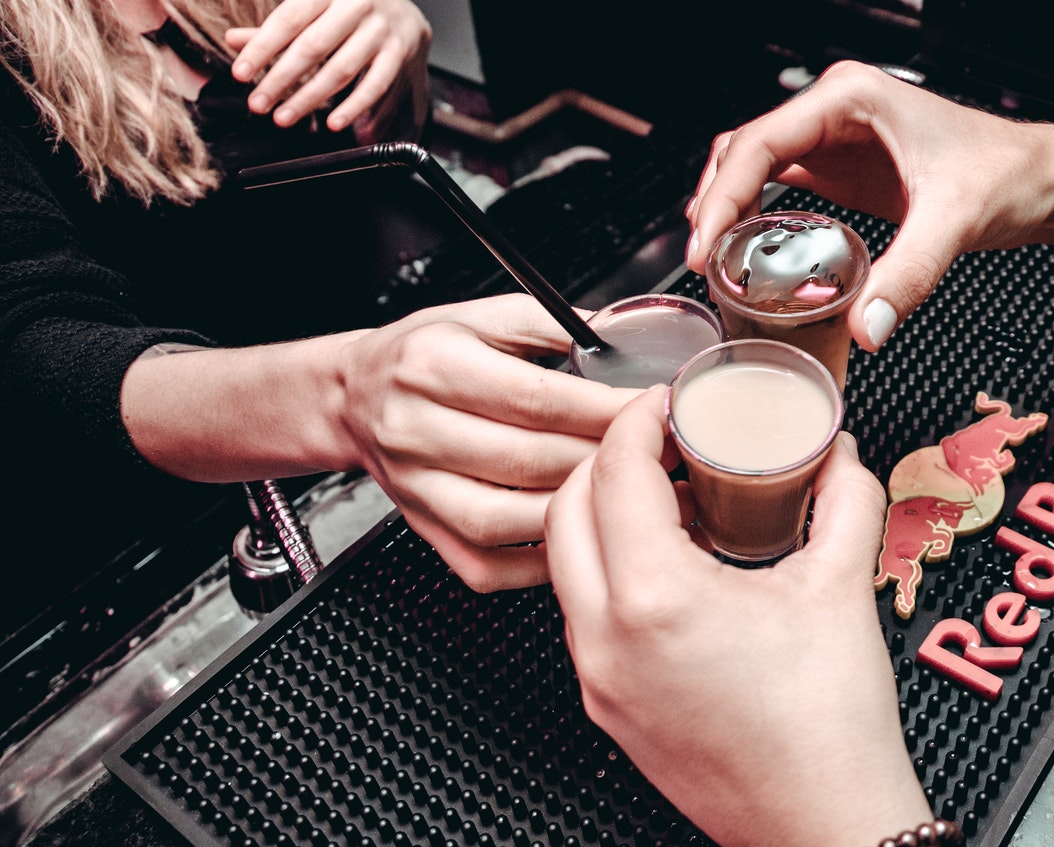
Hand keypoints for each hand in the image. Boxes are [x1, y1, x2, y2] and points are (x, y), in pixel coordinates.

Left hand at [226, 0, 431, 140]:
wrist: (405, 9)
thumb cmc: (349, 10)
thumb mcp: (314, 8)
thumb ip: (278, 27)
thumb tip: (234, 41)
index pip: (289, 19)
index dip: (262, 48)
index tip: (240, 74)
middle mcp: (356, 3)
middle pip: (313, 46)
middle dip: (281, 79)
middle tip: (258, 103)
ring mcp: (380, 29)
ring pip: (341, 69)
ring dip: (309, 98)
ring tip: (284, 116)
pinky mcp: (398, 52)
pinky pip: (375, 85)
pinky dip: (353, 107)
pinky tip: (334, 123)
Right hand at [337, 294, 635, 591]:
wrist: (354, 399)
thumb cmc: (424, 355)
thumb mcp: (482, 317)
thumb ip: (551, 326)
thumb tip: (618, 341)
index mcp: (434, 366)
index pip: (535, 399)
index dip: (604, 410)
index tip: (653, 411)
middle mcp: (417, 429)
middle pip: (529, 460)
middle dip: (605, 461)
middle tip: (660, 458)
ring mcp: (416, 488)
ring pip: (509, 519)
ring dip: (578, 513)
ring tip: (630, 500)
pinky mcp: (424, 530)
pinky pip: (488, 564)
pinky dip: (539, 561)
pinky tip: (578, 539)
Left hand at [545, 387, 932, 845]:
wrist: (821, 826)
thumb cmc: (829, 728)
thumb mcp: (841, 587)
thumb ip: (844, 498)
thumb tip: (836, 451)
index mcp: (654, 598)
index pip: (615, 471)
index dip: (639, 419)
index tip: (668, 402)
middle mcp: (605, 637)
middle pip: (565, 507)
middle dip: (607, 457)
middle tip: (662, 439)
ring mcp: (596, 675)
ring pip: (564, 561)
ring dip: (601, 513)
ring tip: (670, 496)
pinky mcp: (605, 703)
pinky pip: (582, 610)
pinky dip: (609, 567)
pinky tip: (669, 562)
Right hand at [685, 60, 1053, 352]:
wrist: (1041, 180)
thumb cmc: (1008, 171)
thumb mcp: (956, 220)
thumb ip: (907, 275)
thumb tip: (865, 326)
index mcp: (850, 98)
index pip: (758, 144)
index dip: (722, 196)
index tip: (704, 246)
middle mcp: (833, 111)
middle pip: (741, 152)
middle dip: (713, 206)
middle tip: (701, 263)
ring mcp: (832, 139)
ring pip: (750, 165)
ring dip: (726, 208)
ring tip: (712, 259)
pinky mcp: (838, 169)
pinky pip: (775, 185)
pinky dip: (751, 215)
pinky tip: (744, 249)